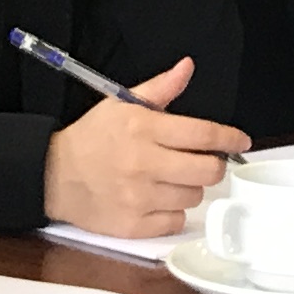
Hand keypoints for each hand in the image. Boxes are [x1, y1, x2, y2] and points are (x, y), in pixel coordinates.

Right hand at [41, 58, 240, 237]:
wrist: (53, 175)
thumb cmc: (91, 139)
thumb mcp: (121, 104)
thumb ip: (160, 89)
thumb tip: (187, 67)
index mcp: (143, 129)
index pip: (204, 135)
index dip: (230, 139)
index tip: (240, 141)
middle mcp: (143, 164)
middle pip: (208, 171)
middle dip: (212, 165)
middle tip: (202, 162)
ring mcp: (138, 198)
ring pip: (194, 197)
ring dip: (189, 188)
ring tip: (169, 179)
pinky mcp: (133, 225)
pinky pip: (175, 222)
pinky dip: (172, 212)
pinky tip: (157, 200)